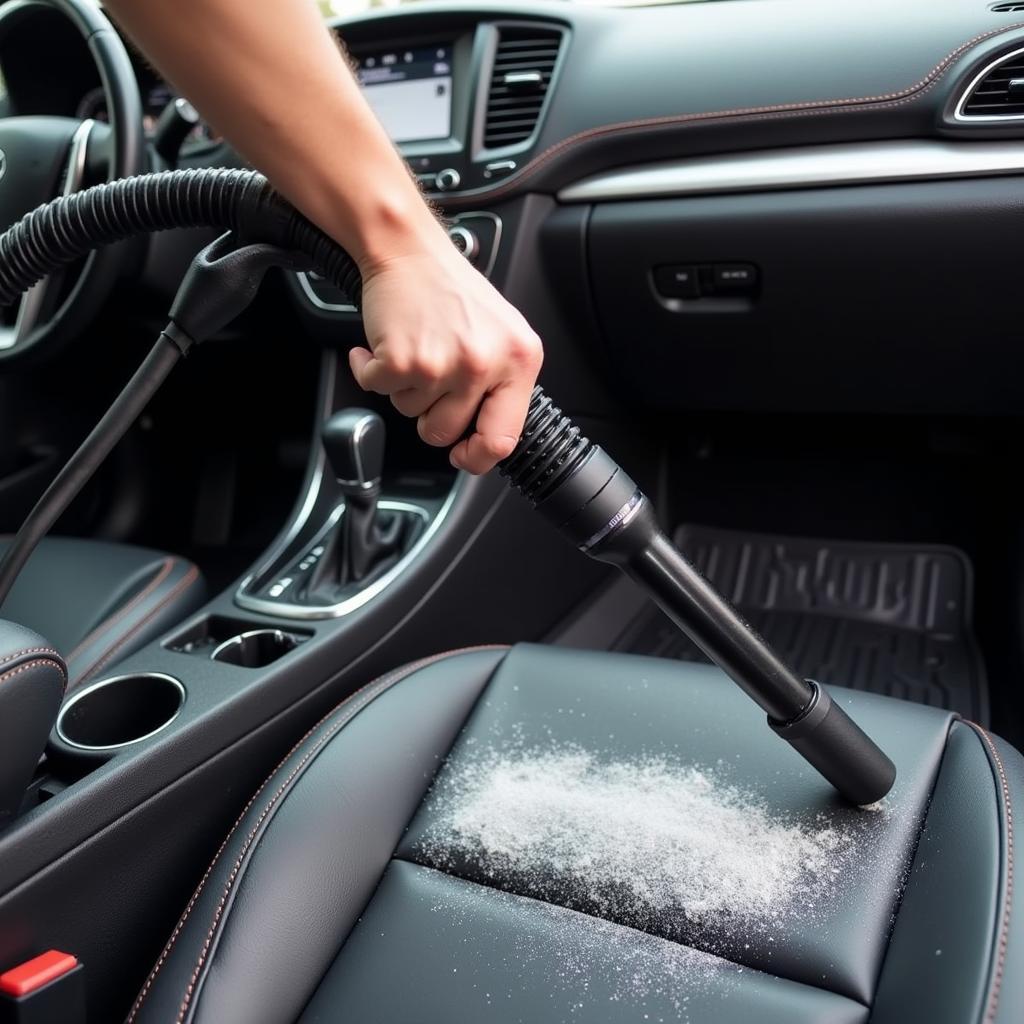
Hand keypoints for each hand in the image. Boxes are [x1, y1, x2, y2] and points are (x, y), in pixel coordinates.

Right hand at [349, 241, 542, 474]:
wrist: (409, 249)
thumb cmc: (449, 289)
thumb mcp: (500, 336)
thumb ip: (500, 384)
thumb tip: (486, 439)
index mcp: (519, 360)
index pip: (504, 438)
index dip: (477, 456)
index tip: (462, 454)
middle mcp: (484, 364)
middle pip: (445, 432)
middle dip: (428, 413)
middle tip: (429, 378)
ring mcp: (443, 364)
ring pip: (409, 412)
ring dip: (402, 386)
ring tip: (413, 347)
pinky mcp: (403, 360)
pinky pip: (377, 390)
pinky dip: (370, 372)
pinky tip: (382, 347)